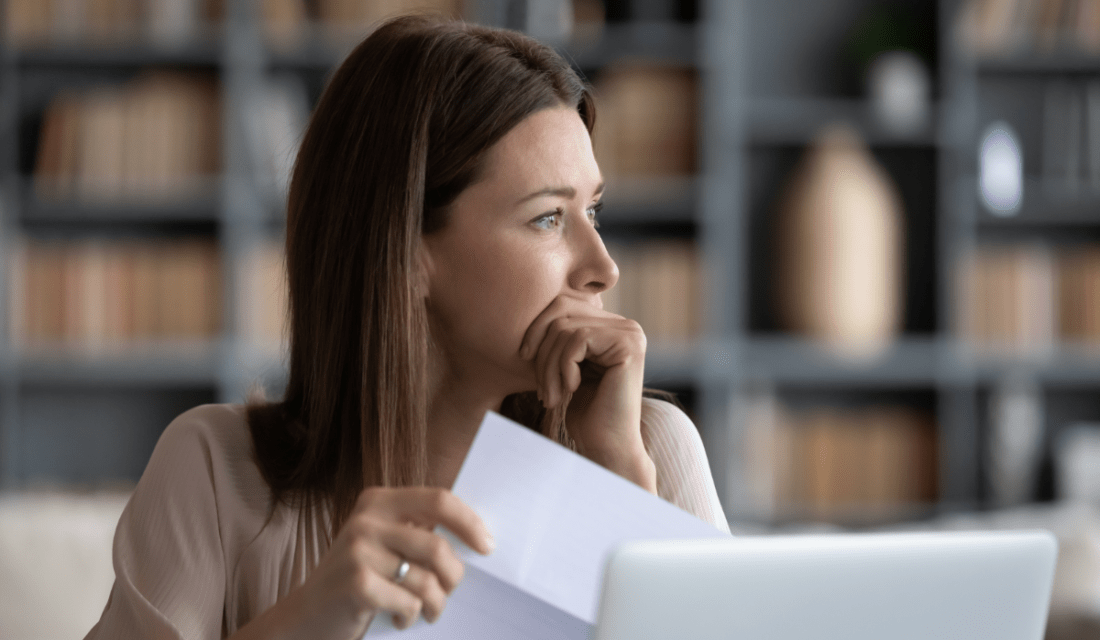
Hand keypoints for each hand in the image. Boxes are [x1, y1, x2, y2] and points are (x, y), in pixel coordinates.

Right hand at [249, 487, 492, 639]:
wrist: (304, 617)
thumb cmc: (358, 581)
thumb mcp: (383, 544)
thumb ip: (418, 533)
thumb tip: (478, 537)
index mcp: (378, 501)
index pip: (438, 500)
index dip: (469, 523)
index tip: (487, 546)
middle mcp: (366, 520)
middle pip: (437, 546)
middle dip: (453, 577)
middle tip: (449, 593)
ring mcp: (358, 550)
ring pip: (426, 580)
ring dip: (435, 604)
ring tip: (426, 611)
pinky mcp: (356, 583)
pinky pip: (409, 603)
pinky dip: (411, 617)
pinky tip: (400, 619)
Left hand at [519, 295, 655, 491]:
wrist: (607, 447)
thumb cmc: (585, 413)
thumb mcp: (567, 367)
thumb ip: (560, 337)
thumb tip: (532, 307)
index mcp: (611, 326)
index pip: (562, 304)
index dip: (536, 329)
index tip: (524, 358)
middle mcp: (626, 325)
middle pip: (562, 311)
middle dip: (541, 348)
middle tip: (541, 386)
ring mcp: (630, 333)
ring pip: (565, 328)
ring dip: (549, 366)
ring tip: (552, 396)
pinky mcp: (629, 346)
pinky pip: (577, 340)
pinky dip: (563, 368)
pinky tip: (571, 390)